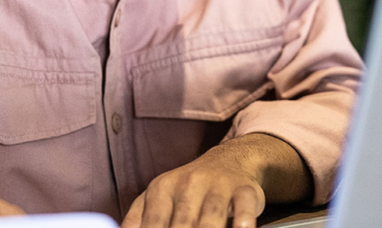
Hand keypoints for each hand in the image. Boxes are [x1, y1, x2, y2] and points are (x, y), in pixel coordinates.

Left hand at [121, 134, 310, 227]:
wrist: (229, 160)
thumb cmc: (187, 189)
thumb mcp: (157, 198)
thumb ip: (137, 221)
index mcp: (161, 189)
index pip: (153, 224)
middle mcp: (188, 184)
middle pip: (183, 224)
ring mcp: (218, 185)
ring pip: (212, 215)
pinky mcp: (245, 188)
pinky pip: (244, 204)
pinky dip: (244, 219)